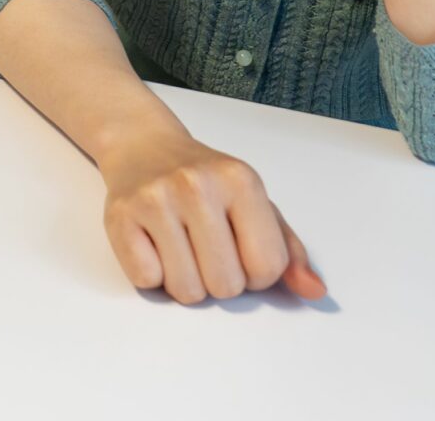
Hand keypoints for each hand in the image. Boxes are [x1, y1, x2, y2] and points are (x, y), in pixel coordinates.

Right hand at [98, 130, 325, 303]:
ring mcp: (156, 198)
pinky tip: (152, 241)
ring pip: (186, 291)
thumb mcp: (252, 202)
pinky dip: (151, 272)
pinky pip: (147, 281)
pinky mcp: (120, 214)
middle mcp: (197, 184)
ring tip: (179, 244)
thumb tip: (314, 290)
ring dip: (185, 280)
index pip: (267, 269)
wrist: (143, 144)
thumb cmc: (204, 180)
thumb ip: (287, 249)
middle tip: (204, 245)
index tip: (238, 248)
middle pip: (226, 287)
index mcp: (240, 180)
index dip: (255, 273)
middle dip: (218, 279)